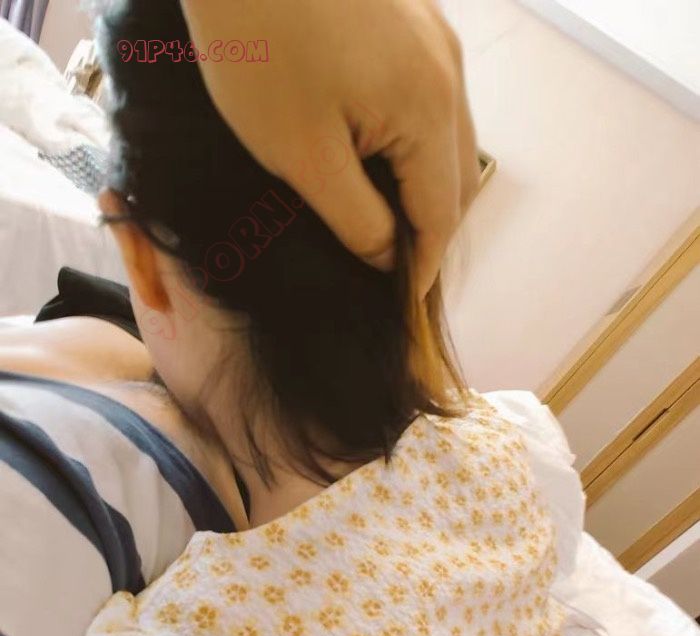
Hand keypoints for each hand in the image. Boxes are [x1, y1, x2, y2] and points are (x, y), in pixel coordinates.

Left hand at [180, 0, 479, 294]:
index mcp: (429, 110)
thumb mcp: (300, 153)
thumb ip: (355, 217)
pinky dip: (415, 144)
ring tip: (386, 219)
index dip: (423, 267)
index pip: (442, 215)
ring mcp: (436, 41)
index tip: (402, 304)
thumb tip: (387, 257)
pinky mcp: (414, 21)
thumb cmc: (258, 44)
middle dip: (430, 231)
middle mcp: (449, 73)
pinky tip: (378, 156)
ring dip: (424, 188)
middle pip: (458, 180)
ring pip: (448, 140)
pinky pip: (431, 102)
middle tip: (393, 268)